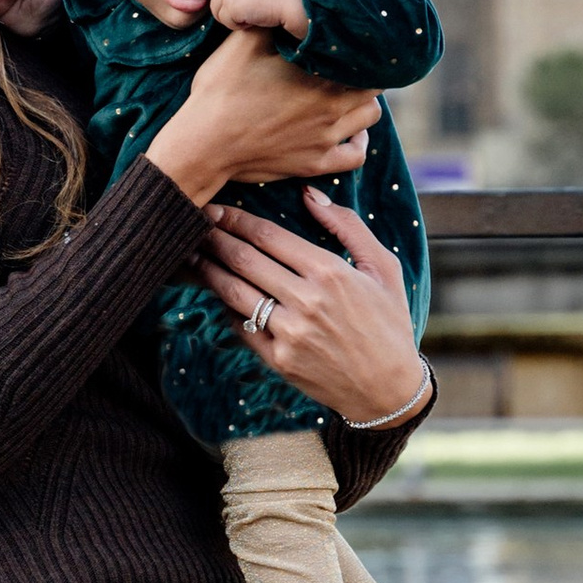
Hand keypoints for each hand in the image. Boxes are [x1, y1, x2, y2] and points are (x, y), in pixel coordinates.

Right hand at [145, 28, 376, 205]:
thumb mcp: (243, 43)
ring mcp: (326, 138)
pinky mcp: (316, 164)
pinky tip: (347, 132)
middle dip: (364, 74)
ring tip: (346, 94)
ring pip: (370, 117)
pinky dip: (357, 142)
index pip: (361, 56)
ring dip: (362, 104)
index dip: (359, 46)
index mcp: (318, 73)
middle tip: (347, 67)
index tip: (349, 42)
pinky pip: (356, 156)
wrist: (204, 144)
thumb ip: (274, 18)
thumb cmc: (221, 90)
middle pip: (373, 85)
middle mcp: (332, 105)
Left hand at [193, 189, 425, 424]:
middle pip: (244, 260)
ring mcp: (288, 333)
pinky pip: (242, 327)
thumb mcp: (383, 267)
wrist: (388, 389)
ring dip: (209, 270)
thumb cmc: (389, 322)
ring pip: (234, 292)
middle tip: (194, 224)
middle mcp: (305, 301)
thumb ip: (347, 226)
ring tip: (194, 255)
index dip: (236, 219)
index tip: (217, 209)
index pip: (268, 236)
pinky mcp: (278, 361)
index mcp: (329, 273)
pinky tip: (219, 294)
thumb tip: (309, 194)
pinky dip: (227, 308)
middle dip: (215, 238)